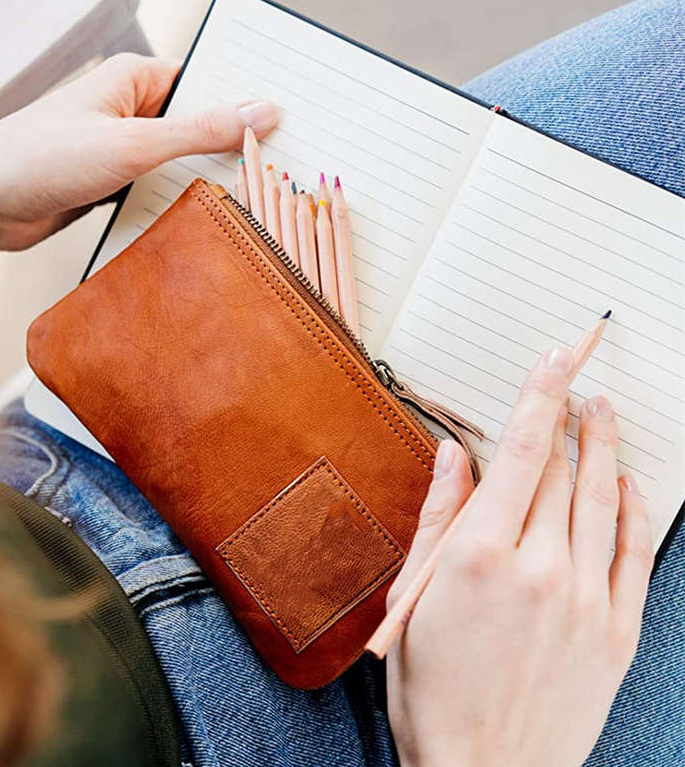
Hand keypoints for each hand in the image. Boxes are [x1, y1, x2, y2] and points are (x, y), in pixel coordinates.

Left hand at [0, 54, 276, 280]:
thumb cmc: (41, 156)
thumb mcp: (134, 142)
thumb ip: (199, 132)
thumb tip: (259, 113)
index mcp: (133, 79)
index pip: (205, 84)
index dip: (242, 105)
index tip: (281, 127)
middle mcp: (129, 111)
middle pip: (196, 128)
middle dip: (225, 150)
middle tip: (268, 171)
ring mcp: (121, 150)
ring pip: (178, 165)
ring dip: (199, 183)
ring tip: (240, 200)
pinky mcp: (113, 185)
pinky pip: (158, 191)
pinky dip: (175, 204)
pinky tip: (199, 219)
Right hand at [386, 347, 652, 766]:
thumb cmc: (433, 689)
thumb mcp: (414, 598)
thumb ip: (439, 517)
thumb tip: (453, 455)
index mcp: (481, 555)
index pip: (519, 454)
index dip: (537, 399)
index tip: (553, 360)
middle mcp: (539, 567)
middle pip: (559, 471)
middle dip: (567, 416)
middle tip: (575, 378)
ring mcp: (584, 600)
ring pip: (602, 501)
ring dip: (604, 448)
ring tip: (603, 410)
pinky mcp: (614, 632)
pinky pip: (634, 555)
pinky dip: (636, 510)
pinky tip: (631, 482)